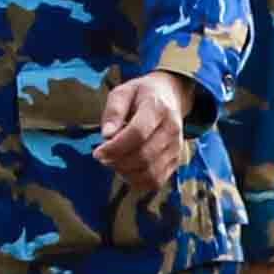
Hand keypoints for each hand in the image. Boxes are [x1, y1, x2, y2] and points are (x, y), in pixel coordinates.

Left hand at [94, 69, 194, 215]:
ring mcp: (176, 146)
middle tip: (102, 157)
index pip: (137, 133)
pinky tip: (126, 169)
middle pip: (144, 155)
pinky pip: (156, 181)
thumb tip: (107, 135)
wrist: (169, 97)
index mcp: (157, 108)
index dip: (115, 147)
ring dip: (126, 173)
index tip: (97, 152)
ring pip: (150, 172)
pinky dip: (137, 181)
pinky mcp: (176, 160)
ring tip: (114, 162)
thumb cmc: (141, 95)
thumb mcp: (123, 92)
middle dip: (117, 161)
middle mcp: (172, 129)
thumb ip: (113, 111)